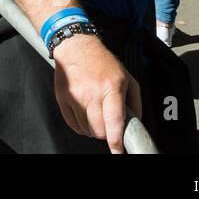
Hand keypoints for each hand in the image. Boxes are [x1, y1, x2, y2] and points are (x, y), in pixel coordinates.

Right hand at [51, 33, 141, 153]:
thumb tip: (136, 123)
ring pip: (85, 129)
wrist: (75, 47)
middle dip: (105, 132)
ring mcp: (75, 96)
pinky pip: (72, 124)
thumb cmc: (102, 62)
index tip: (118, 151)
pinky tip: (85, 115)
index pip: (114, 120)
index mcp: (111, 87)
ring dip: (92, 129)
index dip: (116, 140)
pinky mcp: (63, 98)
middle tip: (107, 123)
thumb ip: (135, 102)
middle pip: (98, 130)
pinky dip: (81, 126)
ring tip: (95, 114)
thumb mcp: (127, 78)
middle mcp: (92, 92)